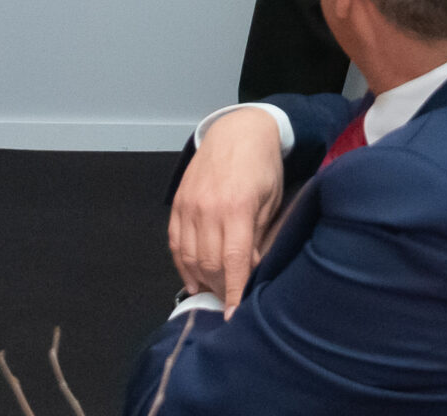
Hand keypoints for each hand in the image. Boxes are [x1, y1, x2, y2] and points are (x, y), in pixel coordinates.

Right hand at [167, 107, 285, 311]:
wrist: (238, 129)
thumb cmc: (263, 167)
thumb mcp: (271, 201)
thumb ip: (259, 237)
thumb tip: (250, 272)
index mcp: (238, 209)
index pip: (233, 262)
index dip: (232, 292)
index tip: (233, 316)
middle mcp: (209, 209)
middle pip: (209, 264)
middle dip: (219, 289)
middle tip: (229, 301)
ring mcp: (189, 205)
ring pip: (189, 257)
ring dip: (200, 280)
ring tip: (213, 292)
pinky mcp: (178, 202)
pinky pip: (175, 242)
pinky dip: (182, 264)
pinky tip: (192, 279)